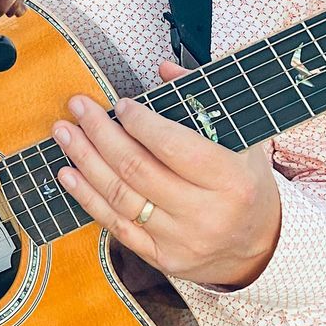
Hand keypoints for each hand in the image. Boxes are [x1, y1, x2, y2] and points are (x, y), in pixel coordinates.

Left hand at [53, 61, 280, 287]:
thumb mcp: (239, 139)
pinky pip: (116, 226)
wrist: (261, 246)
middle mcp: (206, 214)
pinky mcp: (162, 258)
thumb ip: (201, 100)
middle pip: (137, 169)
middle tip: (78, 107)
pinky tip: (68, 173)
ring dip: (85, 160)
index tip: (120, 103)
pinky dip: (87, 197)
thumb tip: (162, 67)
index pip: (174, 147)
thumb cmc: (242, 181)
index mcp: (230, 181)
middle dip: (100, 133)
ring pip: (120, 196)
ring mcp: (182, 241)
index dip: (141, 123)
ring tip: (64, 133)